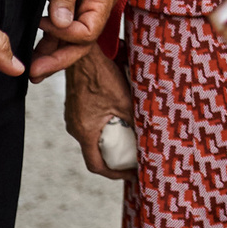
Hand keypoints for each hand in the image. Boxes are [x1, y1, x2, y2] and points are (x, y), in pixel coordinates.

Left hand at [28, 0, 118, 81]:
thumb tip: (61, 25)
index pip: (89, 31)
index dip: (67, 34)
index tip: (45, 24)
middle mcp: (99, 4)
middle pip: (83, 41)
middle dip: (59, 57)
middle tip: (35, 71)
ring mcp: (88, 5)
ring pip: (73, 38)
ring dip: (54, 52)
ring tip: (34, 68)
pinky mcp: (75, 3)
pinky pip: (66, 27)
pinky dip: (52, 39)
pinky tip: (38, 49)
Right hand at [63, 44, 138, 180]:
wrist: (81, 53)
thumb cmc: (102, 75)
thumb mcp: (125, 100)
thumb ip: (136, 120)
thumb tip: (153, 134)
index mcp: (85, 131)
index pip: (97, 165)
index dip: (115, 174)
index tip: (132, 174)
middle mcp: (75, 127)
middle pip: (95, 153)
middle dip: (115, 159)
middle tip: (134, 160)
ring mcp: (73, 116)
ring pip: (93, 138)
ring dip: (110, 142)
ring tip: (130, 141)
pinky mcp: (76, 106)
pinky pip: (90, 124)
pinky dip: (105, 129)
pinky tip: (120, 121)